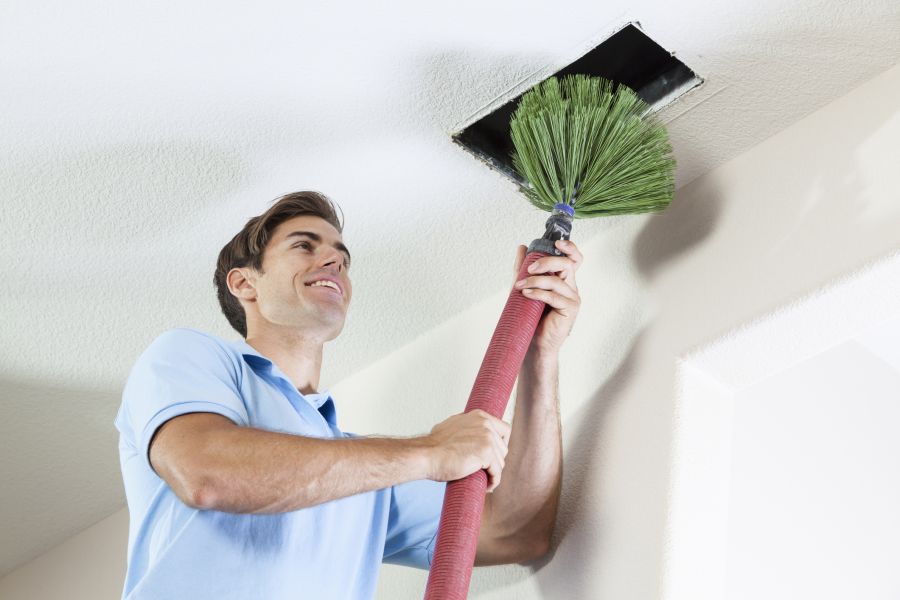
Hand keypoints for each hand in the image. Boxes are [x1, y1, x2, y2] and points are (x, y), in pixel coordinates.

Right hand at [423, 409, 510, 492]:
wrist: (426, 455)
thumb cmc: (434, 446)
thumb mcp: (453, 427)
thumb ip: (466, 428)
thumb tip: (470, 434)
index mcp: (479, 416)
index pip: (504, 429)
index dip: (501, 444)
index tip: (494, 455)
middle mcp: (485, 424)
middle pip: (503, 447)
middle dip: (496, 461)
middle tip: (486, 470)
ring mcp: (487, 438)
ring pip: (500, 461)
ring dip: (494, 473)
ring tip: (484, 479)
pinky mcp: (486, 453)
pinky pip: (497, 472)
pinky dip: (494, 481)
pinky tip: (487, 486)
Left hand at [512, 239, 582, 355]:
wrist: (532, 342)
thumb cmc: (529, 316)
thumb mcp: (524, 286)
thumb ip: (523, 267)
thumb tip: (522, 247)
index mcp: (563, 279)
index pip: (574, 259)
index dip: (570, 248)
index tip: (556, 243)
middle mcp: (571, 286)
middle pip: (567, 264)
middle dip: (547, 261)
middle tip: (529, 269)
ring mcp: (573, 298)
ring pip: (557, 280)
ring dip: (536, 280)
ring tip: (520, 286)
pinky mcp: (570, 309)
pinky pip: (554, 296)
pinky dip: (538, 293)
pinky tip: (526, 293)